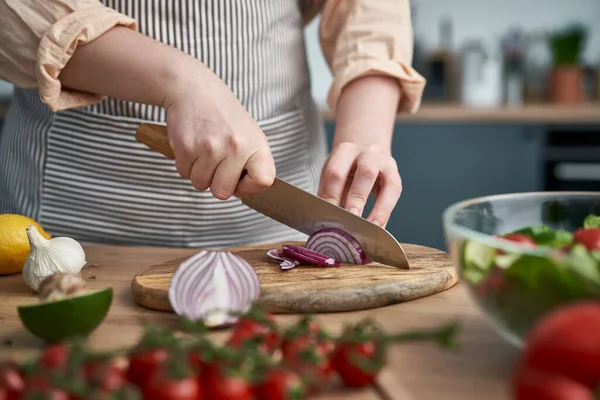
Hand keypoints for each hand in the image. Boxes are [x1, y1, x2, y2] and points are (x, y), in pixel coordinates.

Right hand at [57, 26, 275, 199]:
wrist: (193, 88)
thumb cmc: (221, 113)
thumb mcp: (248, 132)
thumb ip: (250, 161)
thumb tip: (246, 190)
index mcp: (256, 144)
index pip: (263, 181)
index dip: (250, 188)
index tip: (241, 181)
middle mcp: (235, 148)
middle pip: (223, 192)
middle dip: (216, 182)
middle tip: (216, 163)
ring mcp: (210, 149)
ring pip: (200, 184)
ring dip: (198, 172)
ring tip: (203, 150)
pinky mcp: (187, 148)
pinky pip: (184, 173)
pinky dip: (185, 163)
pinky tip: (192, 145)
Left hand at [319, 75, 403, 226]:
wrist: (367, 149)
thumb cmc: (346, 169)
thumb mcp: (333, 173)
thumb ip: (329, 193)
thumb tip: (323, 220)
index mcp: (345, 151)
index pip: (336, 173)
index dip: (331, 196)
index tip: (327, 217)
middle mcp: (366, 154)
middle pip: (363, 173)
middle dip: (356, 199)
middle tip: (350, 220)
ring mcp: (383, 162)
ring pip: (385, 185)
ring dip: (376, 207)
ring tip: (369, 227)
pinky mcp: (394, 174)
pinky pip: (393, 192)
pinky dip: (386, 211)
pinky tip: (379, 226)